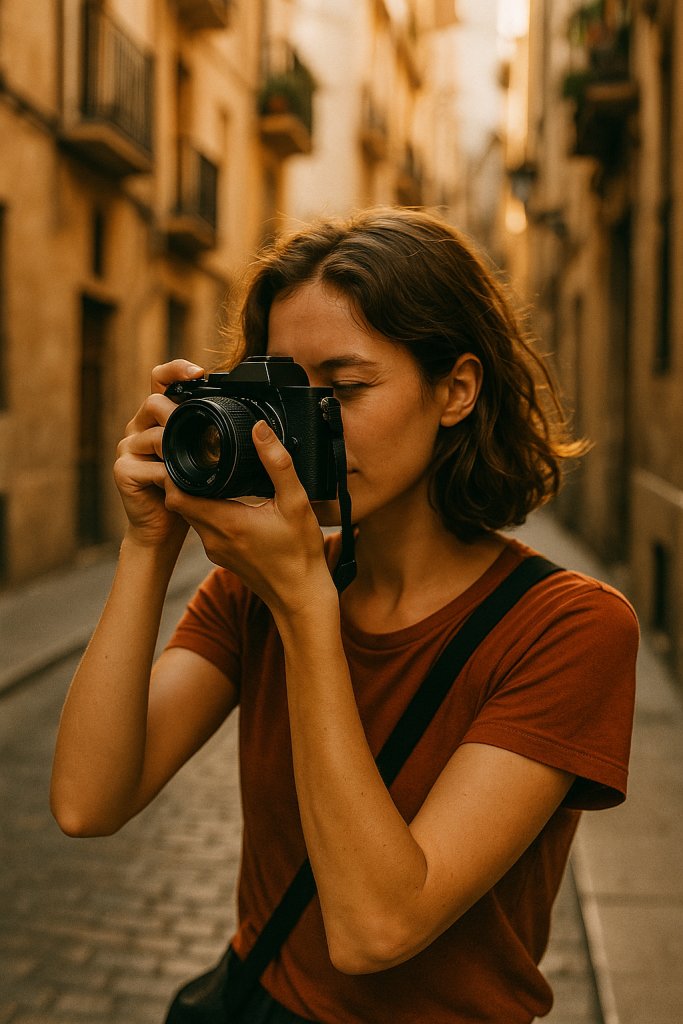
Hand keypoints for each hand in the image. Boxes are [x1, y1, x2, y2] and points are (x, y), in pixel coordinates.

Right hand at [114, 360, 203, 548]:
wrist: (163, 528)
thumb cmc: (185, 490)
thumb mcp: (200, 456)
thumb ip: (206, 434)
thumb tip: (246, 418)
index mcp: (157, 418)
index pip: (160, 380)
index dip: (176, 370)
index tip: (199, 372)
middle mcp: (138, 427)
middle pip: (155, 403)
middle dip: (180, 416)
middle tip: (203, 435)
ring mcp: (127, 448)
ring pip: (156, 435)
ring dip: (180, 450)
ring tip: (196, 465)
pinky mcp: (122, 470)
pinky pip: (151, 467)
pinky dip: (171, 477)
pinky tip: (181, 485)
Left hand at [164, 420, 337, 615]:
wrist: (301, 599)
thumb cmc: (301, 555)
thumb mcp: (296, 503)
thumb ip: (277, 464)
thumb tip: (259, 430)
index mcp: (226, 522)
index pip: (176, 493)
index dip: (174, 470)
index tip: (185, 451)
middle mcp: (213, 538)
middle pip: (179, 502)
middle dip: (182, 477)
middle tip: (197, 454)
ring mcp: (215, 549)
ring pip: (191, 514)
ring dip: (195, 494)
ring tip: (210, 471)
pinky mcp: (222, 556)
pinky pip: (204, 527)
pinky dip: (208, 509)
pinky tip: (227, 497)